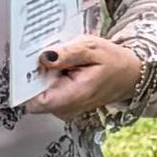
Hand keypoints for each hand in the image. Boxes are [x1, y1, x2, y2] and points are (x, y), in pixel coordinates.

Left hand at [35, 33, 149, 123]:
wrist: (129, 75)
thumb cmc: (113, 62)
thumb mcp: (92, 48)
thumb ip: (68, 53)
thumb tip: (44, 56)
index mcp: (73, 97)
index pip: (35, 102)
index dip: (27, 83)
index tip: (28, 64)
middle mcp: (64, 108)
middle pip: (32, 95)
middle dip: (35, 73)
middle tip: (48, 55)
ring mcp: (62, 109)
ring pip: (37, 92)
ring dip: (42, 74)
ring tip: (59, 59)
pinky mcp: (61, 104)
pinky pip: (45, 91)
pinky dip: (49, 77)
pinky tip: (62, 66)